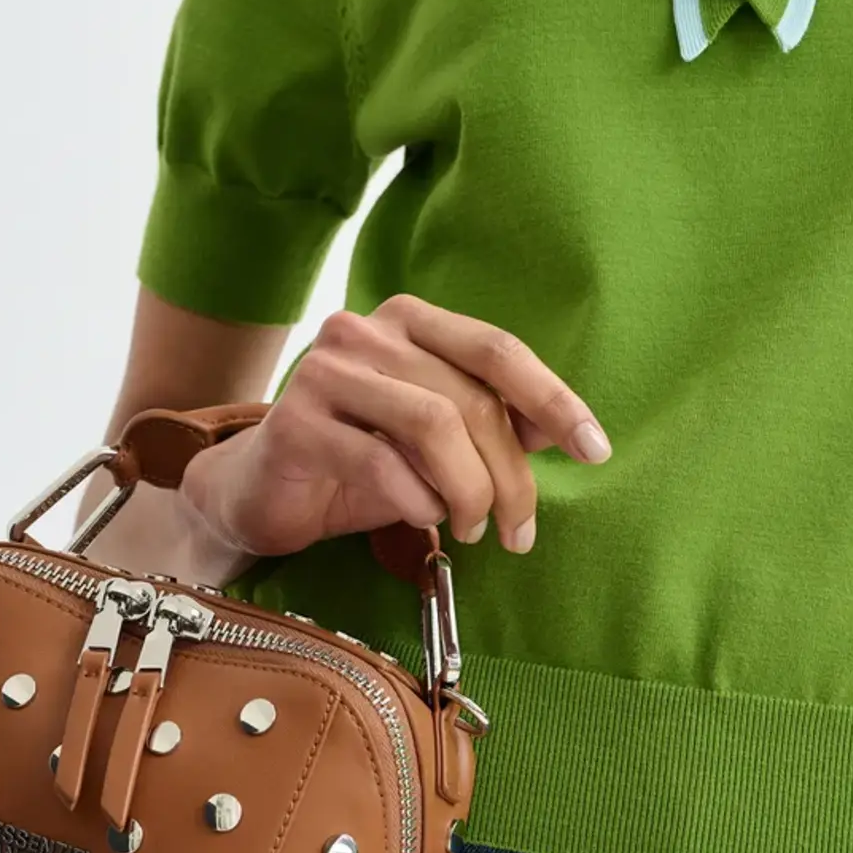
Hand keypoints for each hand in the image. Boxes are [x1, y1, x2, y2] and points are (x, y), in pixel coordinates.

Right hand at [182, 294, 610, 563]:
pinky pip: (380, 461)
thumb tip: (564, 432)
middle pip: (470, 398)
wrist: (257, 493)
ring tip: (473, 530)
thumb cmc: (359, 462)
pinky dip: (418, 500)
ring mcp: (326, 371)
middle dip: (511, 474)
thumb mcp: (436, 443)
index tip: (595, 450)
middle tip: (519, 531)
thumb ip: (496, 426)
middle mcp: (365, 331)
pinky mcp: (295, 421)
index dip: (553, 399)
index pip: (497, 350)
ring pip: (432, 424)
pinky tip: (424, 520)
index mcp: (409, 321)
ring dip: (470, 490)